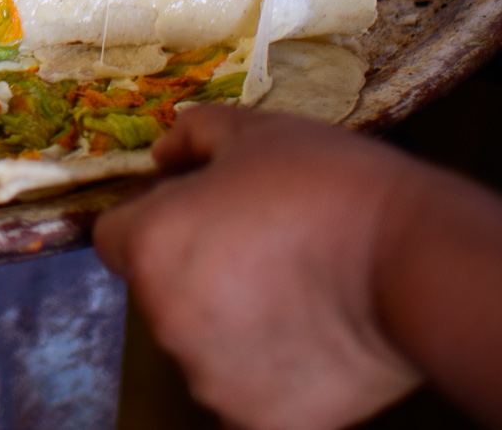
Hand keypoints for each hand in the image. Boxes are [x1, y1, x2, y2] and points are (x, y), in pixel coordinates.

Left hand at [94, 107, 421, 429]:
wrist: (418, 265)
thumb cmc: (332, 190)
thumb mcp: (255, 132)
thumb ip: (190, 136)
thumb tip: (160, 154)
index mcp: (150, 245)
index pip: (114, 238)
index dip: (151, 221)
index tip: (197, 216)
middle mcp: (164, 317)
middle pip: (158, 292)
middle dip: (193, 271)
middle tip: (260, 250)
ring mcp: (208, 375)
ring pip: (201, 343)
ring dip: (230, 322)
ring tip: (295, 291)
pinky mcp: (256, 418)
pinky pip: (246, 387)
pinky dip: (269, 369)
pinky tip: (310, 335)